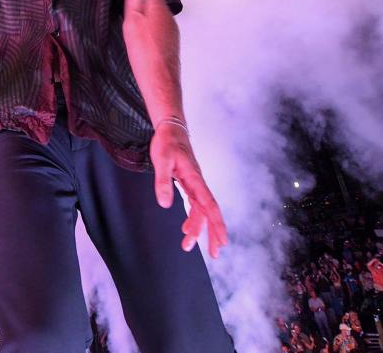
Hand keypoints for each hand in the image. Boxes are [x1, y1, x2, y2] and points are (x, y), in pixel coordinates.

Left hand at [150, 122, 228, 257]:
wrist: (171, 128)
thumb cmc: (167, 142)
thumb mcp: (161, 160)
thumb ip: (163, 182)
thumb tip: (165, 204)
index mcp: (195, 179)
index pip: (210, 205)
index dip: (216, 224)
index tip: (221, 240)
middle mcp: (198, 184)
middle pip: (209, 212)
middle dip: (213, 233)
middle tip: (214, 253)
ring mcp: (194, 184)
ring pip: (202, 210)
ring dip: (199, 228)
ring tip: (189, 245)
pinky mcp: (189, 183)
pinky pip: (195, 205)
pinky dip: (193, 218)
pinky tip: (188, 229)